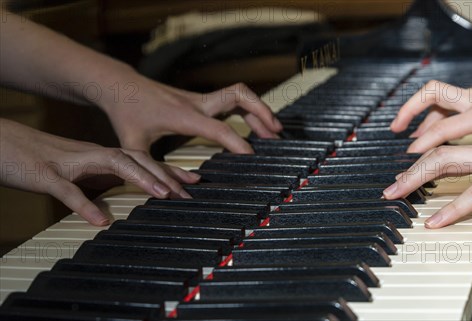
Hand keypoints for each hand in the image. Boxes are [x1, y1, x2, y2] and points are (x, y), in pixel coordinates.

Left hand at [0, 11, 280, 153]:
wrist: (121, 86)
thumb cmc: (126, 116)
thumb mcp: (133, 148)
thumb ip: (154, 172)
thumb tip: (177, 194)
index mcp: (183, 115)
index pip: (220, 128)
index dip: (239, 143)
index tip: (252, 158)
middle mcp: (197, 102)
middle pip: (239, 96)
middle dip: (261, 112)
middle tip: (276, 135)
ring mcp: (201, 97)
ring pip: (239, 95)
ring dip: (259, 110)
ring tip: (273, 133)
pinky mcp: (202, 98)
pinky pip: (232, 100)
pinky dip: (248, 110)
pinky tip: (254, 126)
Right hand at [0, 119, 199, 225]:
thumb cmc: (35, 159)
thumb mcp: (74, 174)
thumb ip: (95, 185)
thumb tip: (115, 204)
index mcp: (99, 156)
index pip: (141, 160)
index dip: (168, 170)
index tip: (193, 181)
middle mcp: (91, 155)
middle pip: (135, 159)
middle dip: (165, 175)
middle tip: (187, 193)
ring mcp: (69, 163)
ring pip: (112, 164)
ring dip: (140, 179)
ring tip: (162, 196)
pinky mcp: (44, 175)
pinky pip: (67, 190)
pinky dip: (85, 205)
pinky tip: (100, 220)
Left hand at [383, 107, 471, 227]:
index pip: (451, 151)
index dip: (426, 161)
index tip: (409, 176)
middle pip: (438, 154)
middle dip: (409, 171)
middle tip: (389, 189)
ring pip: (446, 164)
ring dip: (415, 179)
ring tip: (395, 196)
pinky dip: (451, 208)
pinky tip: (435, 222)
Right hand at [390, 46, 471, 152]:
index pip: (444, 126)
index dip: (424, 142)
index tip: (408, 157)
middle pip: (431, 94)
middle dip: (409, 109)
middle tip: (395, 128)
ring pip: (439, 99)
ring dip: (422, 114)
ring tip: (411, 136)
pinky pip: (451, 104)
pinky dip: (438, 116)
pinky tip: (441, 132)